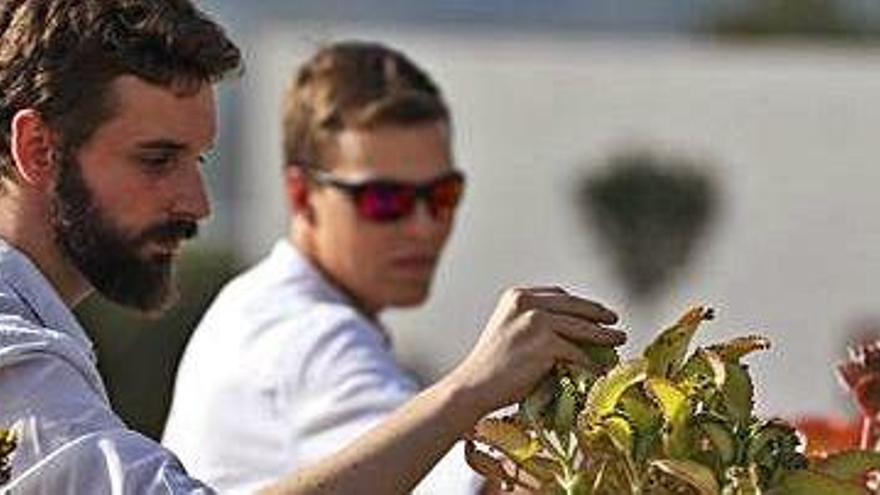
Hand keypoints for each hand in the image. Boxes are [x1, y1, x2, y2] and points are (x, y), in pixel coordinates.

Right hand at [445, 286, 625, 417]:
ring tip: (618, 339)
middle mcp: (527, 303)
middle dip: (598, 313)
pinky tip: (599, 369)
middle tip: (614, 321)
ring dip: (604, 336)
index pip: (558, 295)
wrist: (474, 386)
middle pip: (574, 306)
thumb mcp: (510, 331)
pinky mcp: (546, 344)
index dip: (580, 304)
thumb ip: (537, 322)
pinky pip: (578, 354)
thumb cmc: (492, 366)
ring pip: (582, 328)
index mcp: (517, 296)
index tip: (595, 311)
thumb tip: (576, 328)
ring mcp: (537, 322)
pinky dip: (591, 364)